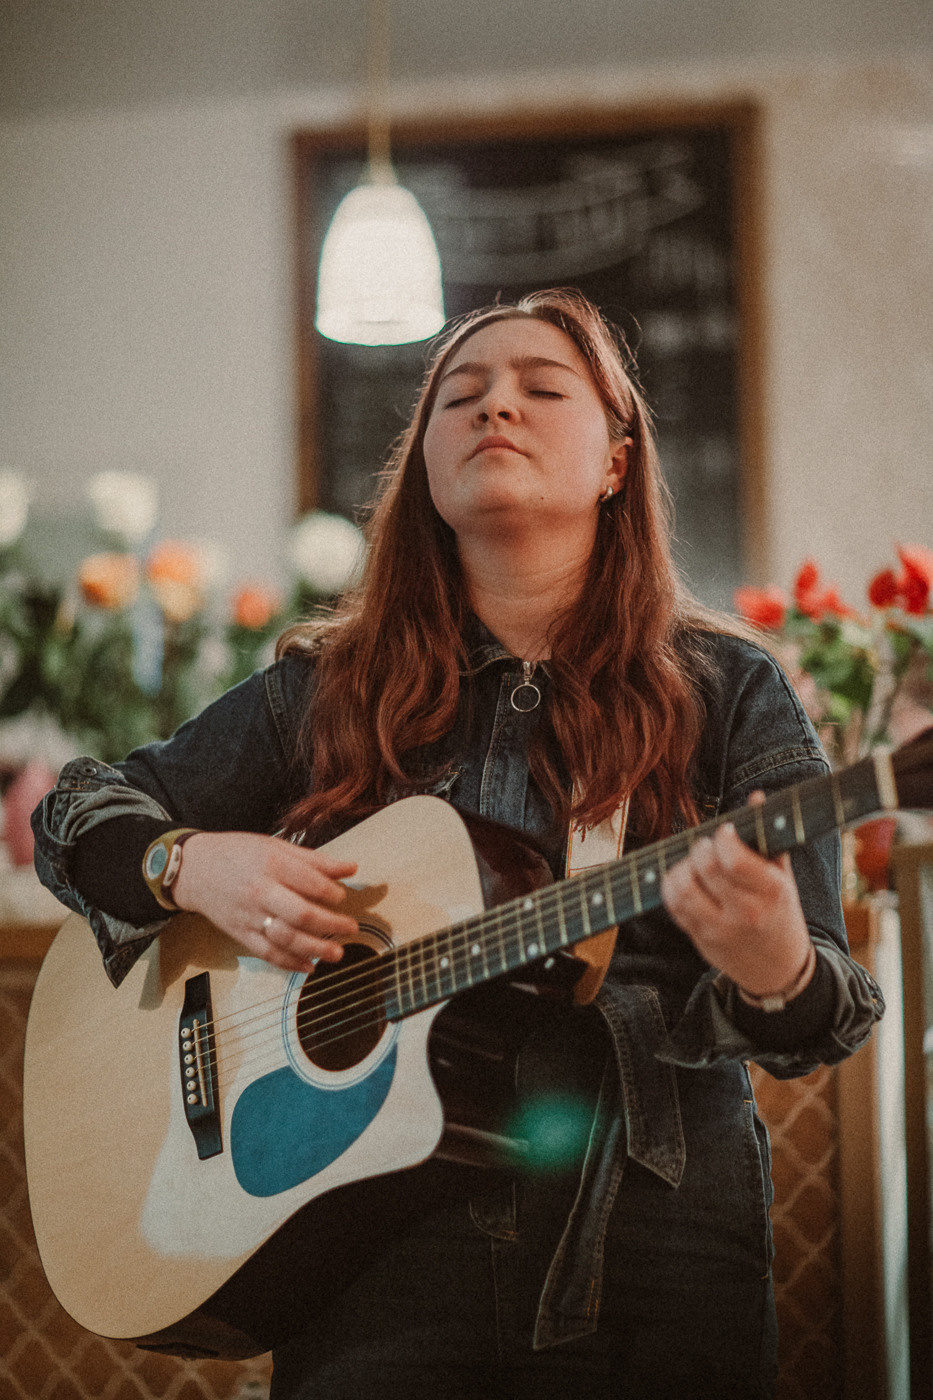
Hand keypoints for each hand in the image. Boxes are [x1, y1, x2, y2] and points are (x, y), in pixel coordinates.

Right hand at [171, 831, 356, 970]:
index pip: (311, 883)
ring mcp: (249, 916)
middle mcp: (261, 891)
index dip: (333, 893)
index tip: (343, 897)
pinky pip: (267, 953)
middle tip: (351, 928)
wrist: (192, 869)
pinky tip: (308, 966)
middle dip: (332, 925)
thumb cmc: (237, 853)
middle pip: (302, 915)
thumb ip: (314, 859)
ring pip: (286, 938)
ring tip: (337, 953)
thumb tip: (350, 868)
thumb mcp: (275, 846)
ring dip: (315, 949)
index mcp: (272, 864)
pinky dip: (289, 963)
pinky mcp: (240, 934)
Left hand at [660, 795, 813, 998]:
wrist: (779, 970)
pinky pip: (674, 906)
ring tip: (693, 862)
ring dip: (681, 867)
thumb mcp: (783, 877)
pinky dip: (671, 886)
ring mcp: (720, 929)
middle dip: (700, 848)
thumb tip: (756, 797)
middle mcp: (746, 913)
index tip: (724, 832)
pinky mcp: (700, 939)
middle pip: (706, 869)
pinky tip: (683, 879)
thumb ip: (767, 838)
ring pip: (684, 888)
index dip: (722, 838)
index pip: (733, 859)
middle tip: (706, 845)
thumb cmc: (780, 913)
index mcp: (771, 892)